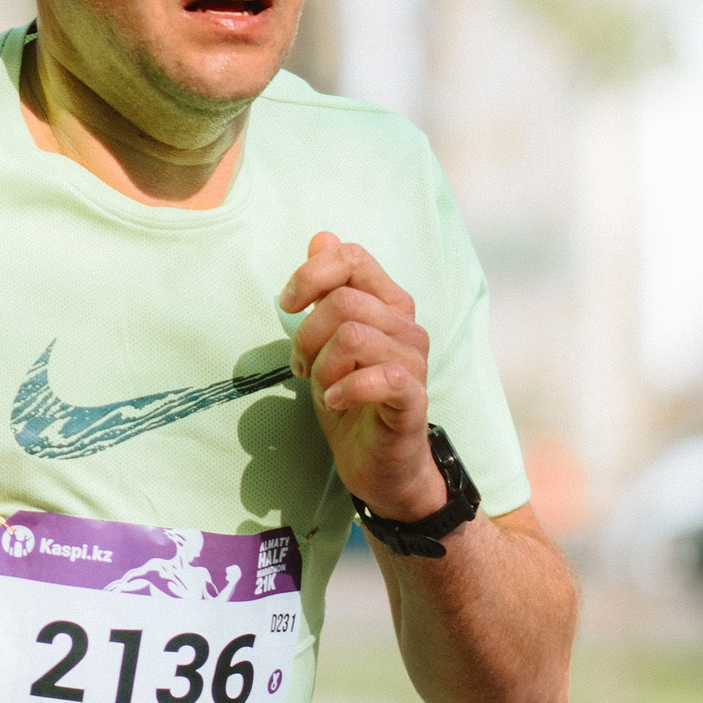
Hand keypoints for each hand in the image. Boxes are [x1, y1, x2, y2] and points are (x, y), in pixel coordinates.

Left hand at [279, 231, 438, 520]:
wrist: (377, 466)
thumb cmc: (351, 401)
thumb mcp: (327, 343)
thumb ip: (327, 291)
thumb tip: (322, 236)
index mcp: (388, 304)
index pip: (352, 257)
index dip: (311, 274)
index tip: (289, 304)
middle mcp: (407, 326)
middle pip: (343, 300)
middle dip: (307, 334)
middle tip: (301, 366)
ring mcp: (414, 362)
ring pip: (354, 336)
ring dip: (322, 365)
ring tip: (321, 387)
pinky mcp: (413, 399)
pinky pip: (381, 377)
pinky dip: (345, 389)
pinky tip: (335, 402)